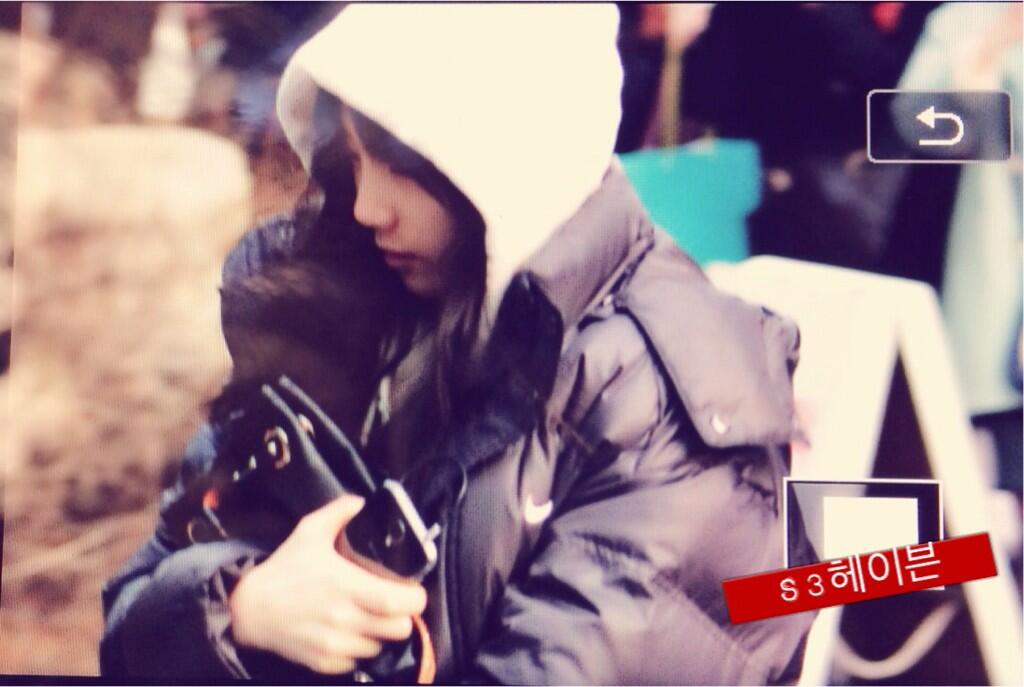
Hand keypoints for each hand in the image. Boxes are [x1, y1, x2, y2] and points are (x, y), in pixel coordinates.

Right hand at [229, 495, 427, 673]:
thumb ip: (338, 512)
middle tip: (391, 605)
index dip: (415, 598)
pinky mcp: (324, 663)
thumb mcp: (310, 532)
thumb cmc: (284, 568)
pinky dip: (357, 650)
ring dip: (378, 634)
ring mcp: (334, 643)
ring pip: (380, 646)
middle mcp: (344, 617)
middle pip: (399, 629)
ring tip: (366, 617)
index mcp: (347, 585)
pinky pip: (357, 662)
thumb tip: (361, 500)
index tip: (411, 590)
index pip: (400, 602)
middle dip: (401, 616)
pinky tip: (347, 633)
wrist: (249, 608)